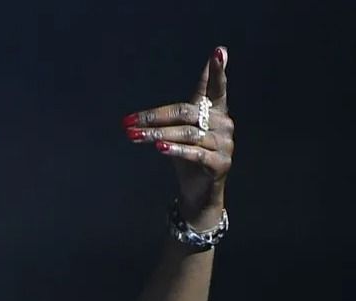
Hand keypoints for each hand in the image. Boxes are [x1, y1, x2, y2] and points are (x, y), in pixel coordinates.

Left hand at [123, 46, 234, 224]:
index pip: (216, 87)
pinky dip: (174, 150)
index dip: (217, 70)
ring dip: (158, 134)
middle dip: (155, 116)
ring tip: (136, 136)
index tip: (219, 51)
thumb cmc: (187, 159)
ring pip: (187, 133)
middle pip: (187, 112)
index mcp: (216, 112)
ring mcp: (224, 144)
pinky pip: (194, 153)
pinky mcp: (220, 163)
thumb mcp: (180, 134)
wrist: (199, 194)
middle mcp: (224, 124)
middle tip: (130, 121)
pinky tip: (159, 148)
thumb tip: (137, 119)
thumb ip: (171, 119)